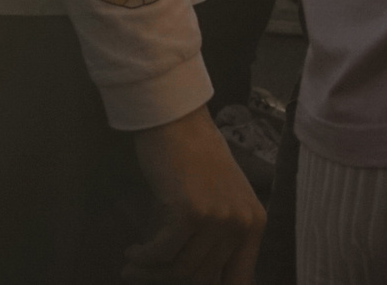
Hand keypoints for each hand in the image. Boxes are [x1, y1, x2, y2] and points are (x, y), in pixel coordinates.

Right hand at [126, 108, 263, 283]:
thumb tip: (195, 270)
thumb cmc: (193, 152)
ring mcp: (217, 219)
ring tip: (132, 267)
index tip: (177, 283)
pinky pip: (162, 251)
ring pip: (182, 269)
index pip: (238, 280)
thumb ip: (220, 231)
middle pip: (204, 278)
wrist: (175, 117)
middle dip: (171, 281)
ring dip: (151, 273)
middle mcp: (241, 225)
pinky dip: (144, 258)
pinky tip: (132, 253)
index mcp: (255, 223)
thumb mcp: (221, 195)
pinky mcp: (188, 212)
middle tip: (146, 276)